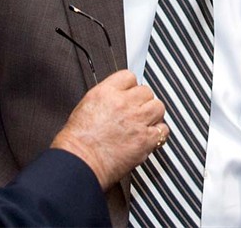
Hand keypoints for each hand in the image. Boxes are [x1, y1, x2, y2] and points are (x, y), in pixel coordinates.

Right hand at [52, 70, 167, 189]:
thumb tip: (118, 97)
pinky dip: (159, 133)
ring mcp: (137, 121)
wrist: (79, 163)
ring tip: (144, 123)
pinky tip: (149, 137)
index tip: (130, 94)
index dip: (130, 87)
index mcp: (106, 93)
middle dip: (142, 101)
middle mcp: (123, 103)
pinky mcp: (146, 139)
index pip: (129, 76)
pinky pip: (163, 130)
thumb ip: (106, 98)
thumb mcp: (85, 107)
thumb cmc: (77, 142)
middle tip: (135, 112)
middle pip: (146, 91)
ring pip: (158, 107)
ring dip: (153, 114)